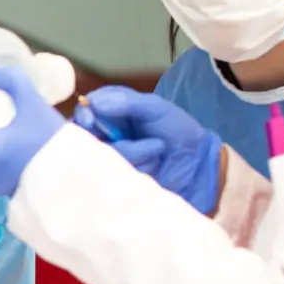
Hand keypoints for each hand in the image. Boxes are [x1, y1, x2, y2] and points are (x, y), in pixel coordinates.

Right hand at [73, 86, 223, 213]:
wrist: (200, 165)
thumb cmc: (178, 131)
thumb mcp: (156, 108)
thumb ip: (126, 102)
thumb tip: (93, 103)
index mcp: (112, 114)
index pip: (84, 111)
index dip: (84, 115)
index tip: (90, 118)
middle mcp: (106, 137)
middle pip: (84, 137)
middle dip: (106, 137)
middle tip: (123, 137)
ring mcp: (111, 161)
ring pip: (102, 156)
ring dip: (132, 151)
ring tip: (157, 148)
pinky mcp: (118, 182)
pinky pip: (113, 175)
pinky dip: (137, 166)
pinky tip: (153, 166)